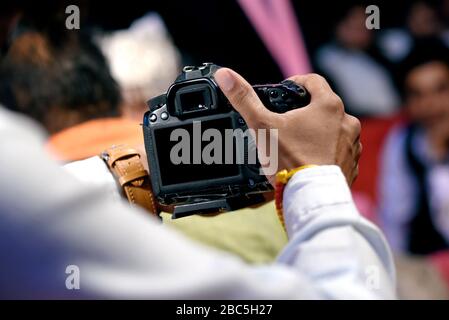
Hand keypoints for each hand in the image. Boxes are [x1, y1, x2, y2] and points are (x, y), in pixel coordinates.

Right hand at [214, 68, 361, 184]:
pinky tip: (310, 162)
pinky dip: (327, 153)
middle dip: (306, 112)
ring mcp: (352, 145)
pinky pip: (340, 152)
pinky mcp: (352, 164)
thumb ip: (244, 99)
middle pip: (324, 106)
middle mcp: (347, 122)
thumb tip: (225, 75)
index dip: (297, 82)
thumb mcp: (262, 126)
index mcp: (328, 106)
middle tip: (287, 124)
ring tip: (298, 145)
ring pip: (334, 129)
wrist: (311, 198)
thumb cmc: (290, 161)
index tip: (286, 92)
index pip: (314, 81)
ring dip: (319, 133)